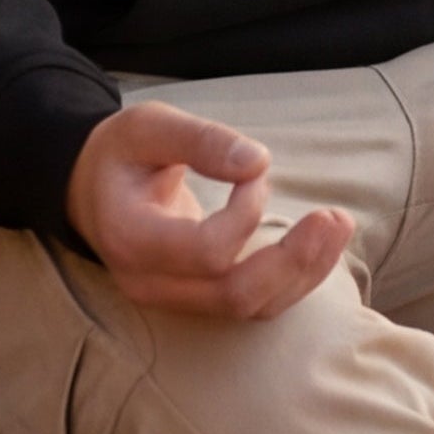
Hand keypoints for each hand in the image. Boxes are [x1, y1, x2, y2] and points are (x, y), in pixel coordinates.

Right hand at [64, 100, 354, 319]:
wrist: (94, 190)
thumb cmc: (122, 152)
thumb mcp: (149, 126)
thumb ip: (200, 140)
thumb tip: (258, 162)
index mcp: (130, 236)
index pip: (205, 252)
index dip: (245, 214)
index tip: (252, 171)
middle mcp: (149, 282)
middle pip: (234, 294)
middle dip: (293, 260)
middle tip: (334, 217)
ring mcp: (172, 299)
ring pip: (249, 306)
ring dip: (303, 271)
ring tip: (339, 226)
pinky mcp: (197, 300)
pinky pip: (252, 304)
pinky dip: (293, 278)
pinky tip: (320, 245)